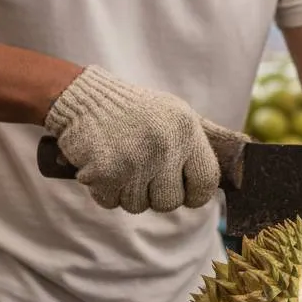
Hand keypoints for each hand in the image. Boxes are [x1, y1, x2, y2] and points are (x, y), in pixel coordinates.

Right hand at [45, 66, 247, 213]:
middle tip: (141, 174)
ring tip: (120, 164)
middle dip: (155, 195)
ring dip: (126, 192)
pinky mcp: (107, 172)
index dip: (195, 195)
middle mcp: (166, 146)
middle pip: (170, 202)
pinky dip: (103, 191)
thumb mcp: (173, 114)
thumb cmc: (132, 109)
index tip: (185, 194)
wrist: (83, 96)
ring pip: (138, 205)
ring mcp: (137, 161)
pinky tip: (102, 167)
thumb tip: (218, 175)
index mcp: (187, 130)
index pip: (207, 181)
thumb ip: (193, 145)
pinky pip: (111, 202)